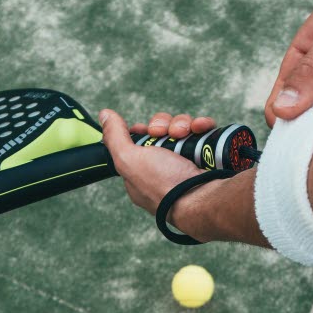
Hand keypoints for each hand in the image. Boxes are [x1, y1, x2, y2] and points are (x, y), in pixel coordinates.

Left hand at [99, 109, 216, 215]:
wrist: (203, 197)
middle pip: (161, 132)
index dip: (142, 132)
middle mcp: (164, 169)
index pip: (138, 145)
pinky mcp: (207, 156)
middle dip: (163, 125)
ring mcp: (187, 163)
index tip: (146, 130)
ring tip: (185, 133)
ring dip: (182, 124)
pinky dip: (201, 127)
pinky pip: (202, 132)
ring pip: (182, 129)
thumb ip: (114, 136)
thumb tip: (104, 114)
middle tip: (165, 133)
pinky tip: (200, 129)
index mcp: (142, 174)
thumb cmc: (163, 185)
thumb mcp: (128, 160)